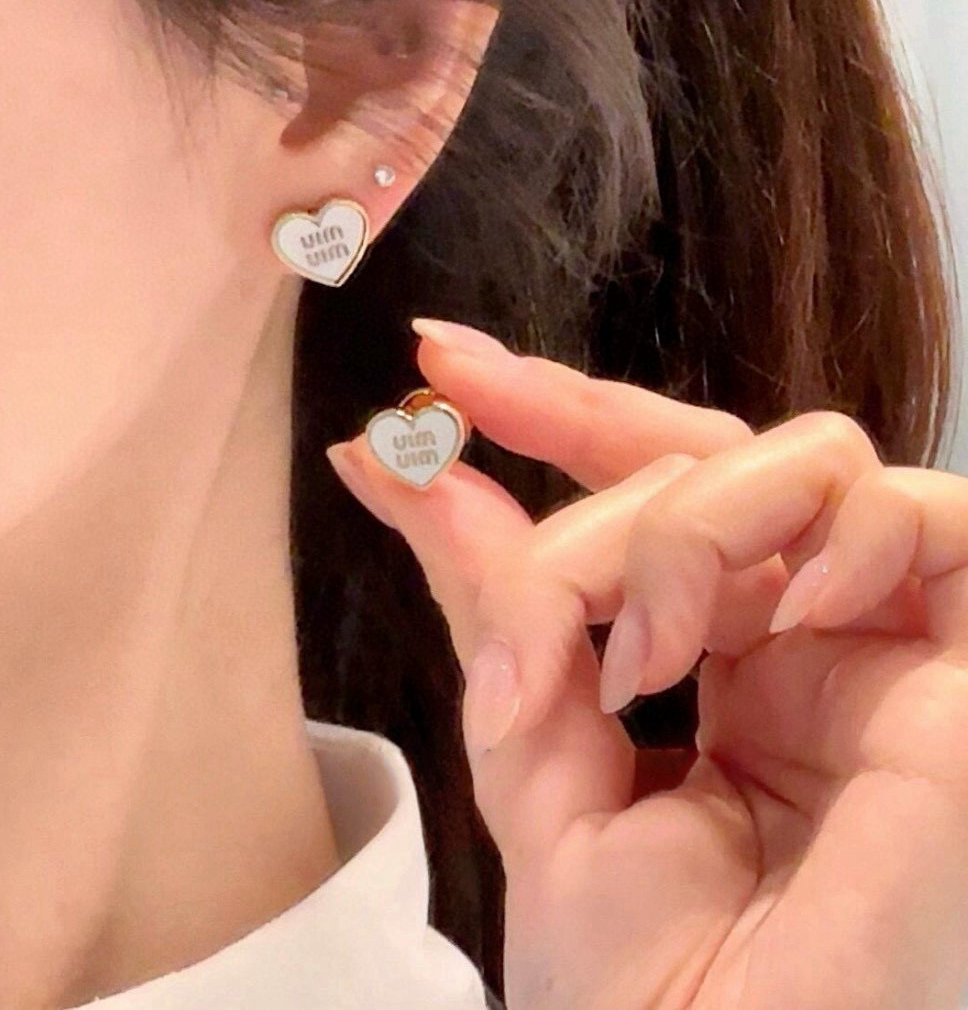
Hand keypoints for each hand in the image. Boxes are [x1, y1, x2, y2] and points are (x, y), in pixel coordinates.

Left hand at [326, 321, 967, 1009]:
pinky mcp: (967, 671)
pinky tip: (774, 626)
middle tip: (456, 405)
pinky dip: (832, 532)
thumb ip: (500, 617)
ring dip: (683, 523)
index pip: (646, 500)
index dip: (551, 416)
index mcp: (717, 672)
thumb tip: (400, 471)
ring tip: (639, 657)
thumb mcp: (541, 778)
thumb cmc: (650, 998)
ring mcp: (887, 652)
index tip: (438, 366)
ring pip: (802, 458)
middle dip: (575, 418)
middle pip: (711, 454)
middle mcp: (806, 645)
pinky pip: (927, 514)